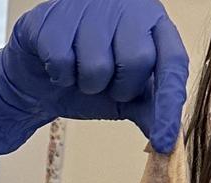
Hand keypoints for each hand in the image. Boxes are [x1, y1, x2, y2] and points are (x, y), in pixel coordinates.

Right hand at [0, 0, 189, 154]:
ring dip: (85, 84)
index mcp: (152, 23)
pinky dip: (60, 76)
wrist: (37, 80)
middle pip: (137, 59)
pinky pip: (61, 59)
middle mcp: (125, 7)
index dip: (169, 103)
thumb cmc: (86, 81)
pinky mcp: (53, 17)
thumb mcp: (125, 99)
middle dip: (119, 88)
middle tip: (105, 85)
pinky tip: (57, 68)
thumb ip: (150, 111)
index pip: (172, 60)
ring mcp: (88, 7)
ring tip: (78, 74)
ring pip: (96, 64)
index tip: (164, 140)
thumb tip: (170, 140)